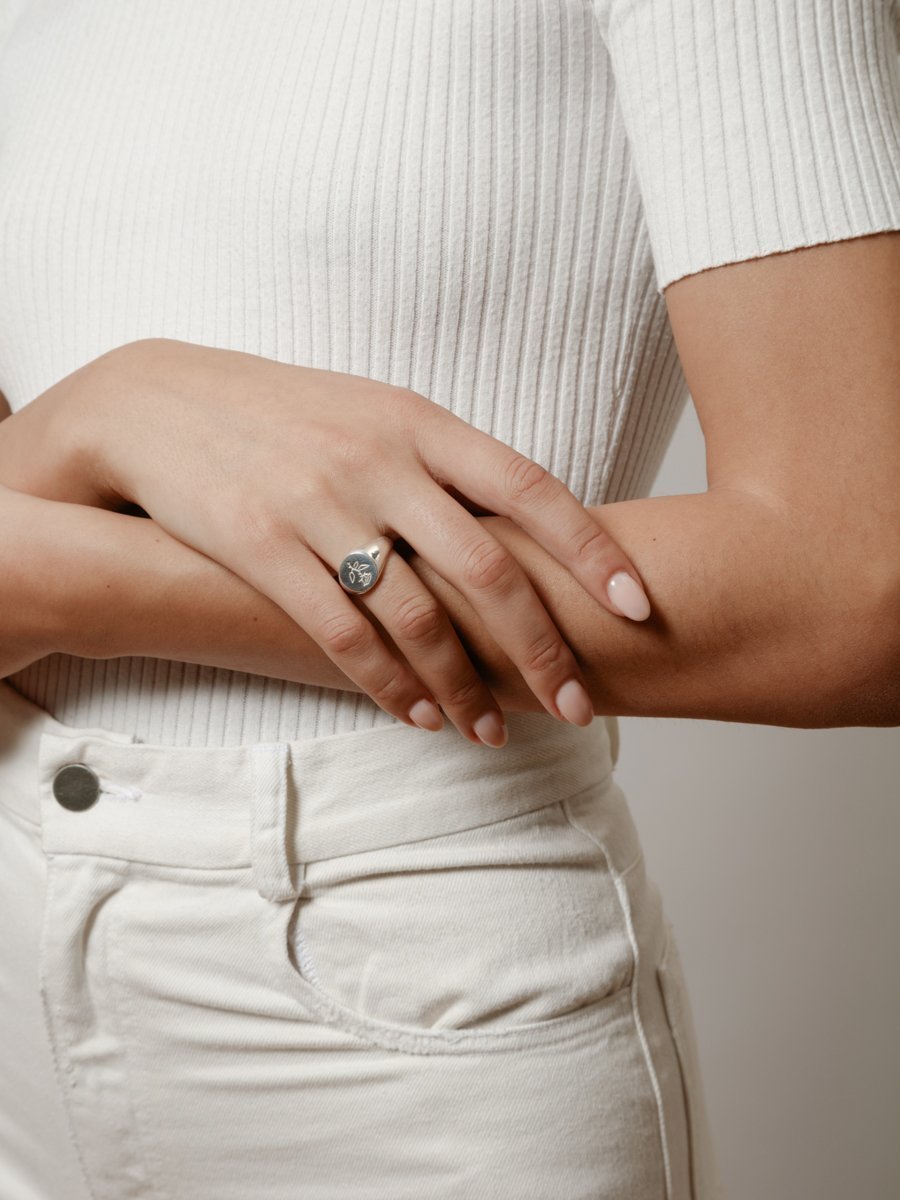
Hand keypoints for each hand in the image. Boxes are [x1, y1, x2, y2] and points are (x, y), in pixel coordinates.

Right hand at [1, 339, 650, 743]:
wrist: (159, 404)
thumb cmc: (284, 414)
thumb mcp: (372, 411)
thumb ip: (441, 461)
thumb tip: (515, 516)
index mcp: (418, 422)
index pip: (529, 486)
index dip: (589, 550)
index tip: (637, 605)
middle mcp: (379, 462)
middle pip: (487, 568)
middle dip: (542, 646)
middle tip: (578, 706)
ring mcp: (320, 504)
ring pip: (417, 614)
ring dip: (464, 684)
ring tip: (491, 732)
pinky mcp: (262, 547)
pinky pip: (342, 634)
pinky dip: (389, 685)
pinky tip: (419, 716)